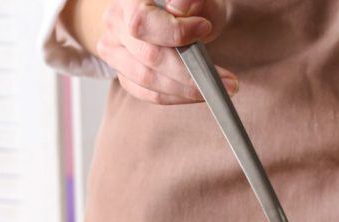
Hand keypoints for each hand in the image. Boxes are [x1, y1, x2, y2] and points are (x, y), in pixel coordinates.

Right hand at [97, 0, 236, 103]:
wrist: (187, 17)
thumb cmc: (193, 6)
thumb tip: (179, 7)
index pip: (142, 22)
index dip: (174, 32)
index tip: (204, 29)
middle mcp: (115, 23)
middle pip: (147, 56)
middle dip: (188, 72)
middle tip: (224, 79)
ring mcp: (114, 50)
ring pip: (146, 80)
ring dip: (185, 89)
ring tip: (216, 88)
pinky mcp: (124, 73)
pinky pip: (148, 93)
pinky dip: (177, 97)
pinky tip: (198, 93)